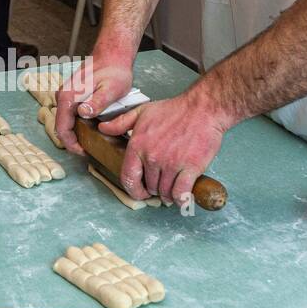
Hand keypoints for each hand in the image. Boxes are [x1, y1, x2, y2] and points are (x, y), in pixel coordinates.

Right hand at [55, 54, 134, 154]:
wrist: (112, 56)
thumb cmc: (114, 72)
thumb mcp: (111, 89)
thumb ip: (97, 102)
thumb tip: (83, 113)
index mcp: (69, 96)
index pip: (62, 129)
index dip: (72, 145)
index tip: (84, 152)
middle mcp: (63, 95)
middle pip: (61, 126)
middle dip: (73, 141)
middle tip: (89, 149)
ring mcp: (65, 94)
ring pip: (65, 121)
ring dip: (75, 133)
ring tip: (91, 141)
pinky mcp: (70, 94)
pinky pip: (69, 114)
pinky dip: (76, 124)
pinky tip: (90, 127)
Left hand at [98, 88, 226, 203]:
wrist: (202, 108)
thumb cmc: (175, 110)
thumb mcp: (142, 112)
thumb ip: (120, 123)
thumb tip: (103, 129)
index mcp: (138, 146)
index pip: (128, 178)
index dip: (134, 190)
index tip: (141, 193)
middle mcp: (152, 157)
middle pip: (149, 187)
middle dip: (155, 189)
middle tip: (162, 185)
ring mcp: (171, 163)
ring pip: (165, 192)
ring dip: (168, 195)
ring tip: (173, 190)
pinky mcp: (190, 168)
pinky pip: (181, 193)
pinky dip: (181, 199)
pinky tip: (183, 197)